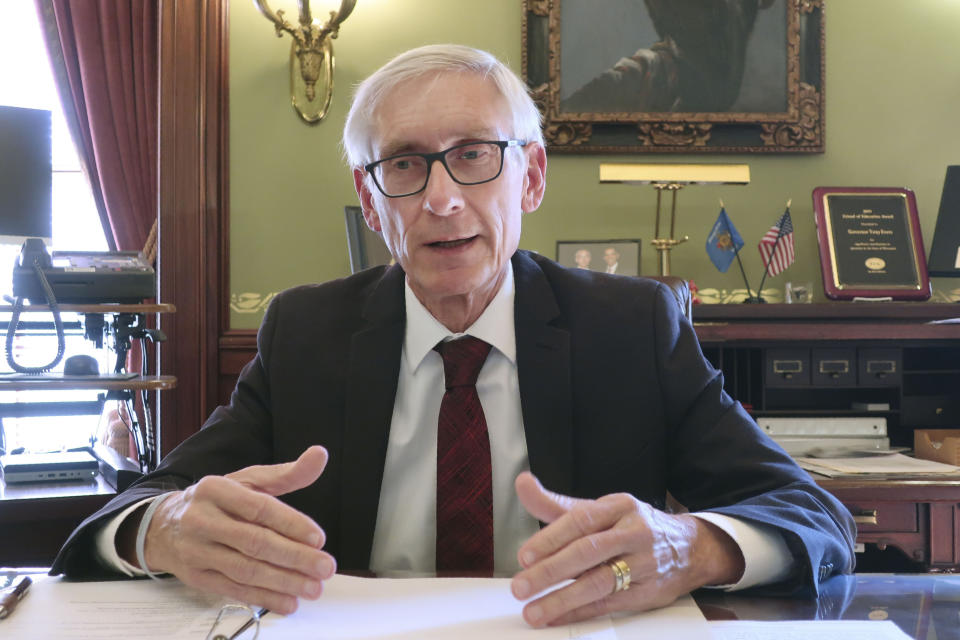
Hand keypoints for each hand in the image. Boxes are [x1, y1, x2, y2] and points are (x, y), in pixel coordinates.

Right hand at [141, 446, 335, 613]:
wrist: (164, 526)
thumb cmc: (216, 501)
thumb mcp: (246, 480)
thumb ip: (286, 473)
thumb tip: (320, 455)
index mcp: (216, 489)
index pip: (258, 508)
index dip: (291, 524)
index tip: (319, 538)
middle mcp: (201, 520)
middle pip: (254, 542)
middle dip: (294, 557)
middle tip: (325, 567)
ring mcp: (196, 551)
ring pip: (245, 570)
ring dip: (284, 582)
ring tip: (313, 587)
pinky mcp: (196, 577)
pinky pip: (234, 590)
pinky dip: (264, 598)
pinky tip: (289, 602)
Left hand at [509, 472, 743, 626]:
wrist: (689, 548)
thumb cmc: (633, 527)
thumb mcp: (600, 509)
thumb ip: (557, 504)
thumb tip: (523, 484)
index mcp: (619, 506)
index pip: (582, 520)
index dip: (551, 537)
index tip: (525, 554)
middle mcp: (633, 532)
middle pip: (589, 552)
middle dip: (551, 571)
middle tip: (521, 585)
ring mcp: (644, 564)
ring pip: (599, 582)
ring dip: (562, 599)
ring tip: (533, 610)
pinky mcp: (648, 592)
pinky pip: (609, 604)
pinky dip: (579, 612)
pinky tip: (557, 617)